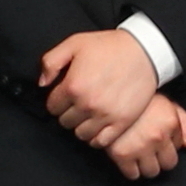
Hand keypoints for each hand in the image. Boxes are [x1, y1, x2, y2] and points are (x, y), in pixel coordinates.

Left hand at [37, 29, 162, 145]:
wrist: (144, 51)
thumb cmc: (108, 46)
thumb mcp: (74, 43)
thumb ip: (51, 61)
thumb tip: (42, 83)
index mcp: (73, 85)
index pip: (52, 107)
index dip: (57, 100)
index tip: (66, 95)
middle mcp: (87, 104)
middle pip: (65, 122)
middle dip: (68, 113)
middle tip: (78, 103)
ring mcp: (105, 115)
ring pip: (81, 135)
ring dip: (81, 126)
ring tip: (88, 114)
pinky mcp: (122, 123)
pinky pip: (100, 142)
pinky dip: (97, 137)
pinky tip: (99, 125)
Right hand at [102, 94, 185, 180]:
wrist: (110, 94)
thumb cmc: (139, 100)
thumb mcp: (166, 103)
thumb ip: (183, 122)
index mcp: (170, 123)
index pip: (178, 148)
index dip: (168, 145)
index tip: (159, 141)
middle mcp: (158, 137)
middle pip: (168, 165)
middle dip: (160, 159)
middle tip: (150, 152)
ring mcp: (140, 147)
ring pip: (151, 172)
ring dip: (146, 166)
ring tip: (138, 155)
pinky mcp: (122, 154)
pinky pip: (132, 175)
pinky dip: (131, 171)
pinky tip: (128, 160)